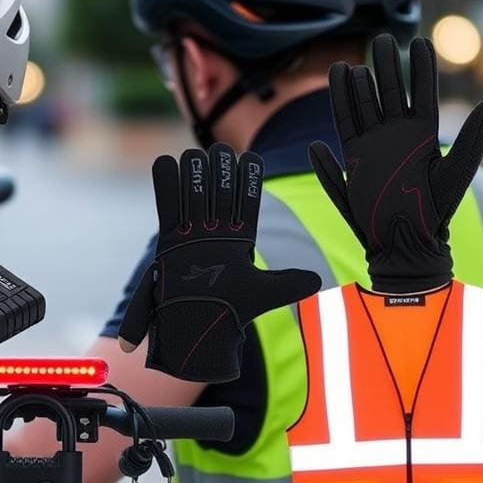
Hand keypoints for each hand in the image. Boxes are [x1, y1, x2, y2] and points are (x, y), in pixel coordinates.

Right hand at [119, 143, 320, 382]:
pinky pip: (168, 207)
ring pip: (194, 196)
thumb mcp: (263, 293)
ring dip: (195, 173)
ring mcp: (191, 236)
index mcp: (239, 242)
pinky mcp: (170, 241)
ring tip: (196, 153)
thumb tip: (317, 280)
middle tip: (221, 151)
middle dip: (220, 172)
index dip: (248, 182)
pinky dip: (166, 185)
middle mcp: (214, 234)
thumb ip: (288, 283)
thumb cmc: (230, 312)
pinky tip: (165, 161)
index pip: (246, 204)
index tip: (252, 160)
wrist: (198, 330)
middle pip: (219, 193)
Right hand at [309, 34, 482, 292]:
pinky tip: (337, 85)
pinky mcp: (352, 159)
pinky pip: (343, 126)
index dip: (421, 67)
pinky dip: (339, 106)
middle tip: (382, 40)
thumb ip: (473, 135)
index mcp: (423, 133)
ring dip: (358, 83)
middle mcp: (396, 135)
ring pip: (362, 105)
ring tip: (352, 60)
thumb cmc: (436, 209)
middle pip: (388, 92)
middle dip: (385, 66)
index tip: (420, 42)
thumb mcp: (459, 170)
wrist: (405, 240)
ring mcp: (372, 145)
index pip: (422, 91)